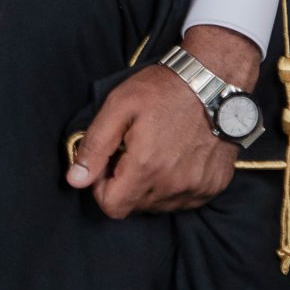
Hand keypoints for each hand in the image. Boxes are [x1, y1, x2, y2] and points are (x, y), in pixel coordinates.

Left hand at [67, 28, 259, 217]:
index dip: (101, 188)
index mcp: (146, 167)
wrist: (213, 82)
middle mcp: (174, 185)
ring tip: (153, 153)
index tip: (107, 163)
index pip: (112, 207)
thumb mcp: (118, 108)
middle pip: (134, 206)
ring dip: (148, 187)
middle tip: (129, 152)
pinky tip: (174, 158)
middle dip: (124, 185)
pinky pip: (184, 200)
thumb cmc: (162, 90)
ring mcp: (198, 188)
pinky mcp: (214, 186)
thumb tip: (75, 180)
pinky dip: (173, 186)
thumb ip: (94, 147)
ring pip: (159, 205)